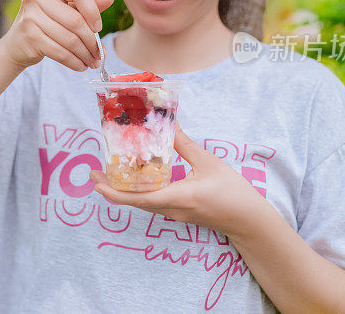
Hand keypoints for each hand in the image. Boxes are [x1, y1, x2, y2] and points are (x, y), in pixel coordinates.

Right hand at [0, 0, 114, 71]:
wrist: (17, 44)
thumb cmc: (46, 23)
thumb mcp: (66, 9)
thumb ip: (87, 3)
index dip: (92, 9)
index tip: (99, 27)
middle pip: (75, 20)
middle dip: (92, 41)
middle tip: (100, 54)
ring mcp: (30, 16)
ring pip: (69, 39)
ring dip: (85, 54)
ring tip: (93, 61)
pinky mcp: (30, 37)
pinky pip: (60, 52)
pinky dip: (74, 61)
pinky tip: (80, 66)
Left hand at [89, 122, 263, 238]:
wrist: (248, 220)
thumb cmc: (233, 192)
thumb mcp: (208, 163)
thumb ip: (184, 145)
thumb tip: (167, 124)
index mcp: (178, 197)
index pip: (138, 199)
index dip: (113, 191)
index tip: (95, 181)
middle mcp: (171, 209)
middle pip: (133, 201)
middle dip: (111, 187)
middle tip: (95, 171)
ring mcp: (173, 214)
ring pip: (141, 203)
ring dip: (124, 189)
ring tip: (111, 170)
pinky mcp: (177, 213)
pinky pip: (152, 203)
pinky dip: (139, 191)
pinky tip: (136, 177)